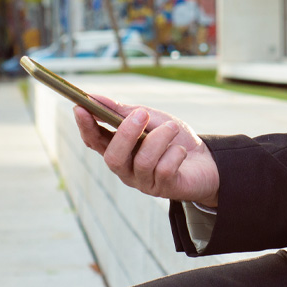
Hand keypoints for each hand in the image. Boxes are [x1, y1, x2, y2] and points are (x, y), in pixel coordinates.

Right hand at [72, 94, 219, 207]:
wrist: (206, 158)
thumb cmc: (172, 136)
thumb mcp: (150, 118)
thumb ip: (124, 111)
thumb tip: (94, 97)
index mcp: (118, 149)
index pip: (94, 141)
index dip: (85, 126)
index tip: (80, 106)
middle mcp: (125, 169)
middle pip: (113, 157)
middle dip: (126, 133)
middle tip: (141, 113)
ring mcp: (143, 181)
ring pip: (142, 162)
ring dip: (159, 139)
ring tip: (172, 128)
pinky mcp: (163, 188)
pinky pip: (164, 169)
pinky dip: (175, 153)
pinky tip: (181, 151)